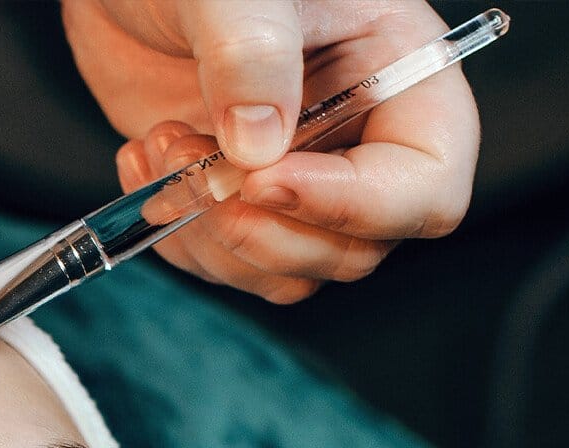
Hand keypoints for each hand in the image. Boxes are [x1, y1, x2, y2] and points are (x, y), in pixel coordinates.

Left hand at [62, 0, 480, 302]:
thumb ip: (250, 56)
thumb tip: (257, 149)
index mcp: (401, 75)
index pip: (425, 185)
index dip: (352, 205)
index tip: (265, 179)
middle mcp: (359, 137)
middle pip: (355, 249)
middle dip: (264, 230)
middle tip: (196, 165)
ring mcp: (297, 175)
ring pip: (286, 270)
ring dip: (210, 233)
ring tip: (162, 144)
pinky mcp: (235, 199)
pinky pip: (226, 262)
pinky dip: (176, 233)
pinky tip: (143, 161)